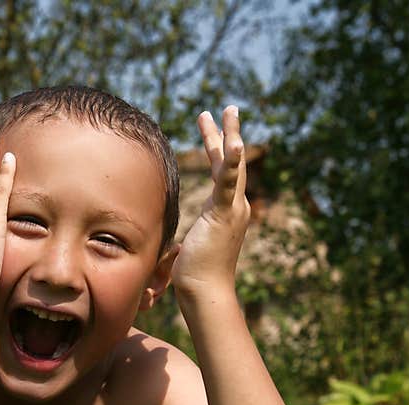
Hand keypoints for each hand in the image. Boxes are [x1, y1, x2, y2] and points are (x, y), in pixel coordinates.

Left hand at [171, 106, 250, 298]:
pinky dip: (231, 162)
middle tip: (226, 108)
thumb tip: (173, 238)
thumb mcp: (189, 246)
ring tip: (228, 109)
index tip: (214, 132)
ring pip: (232, 164)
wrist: (205, 291)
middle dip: (227, 133)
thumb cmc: (195, 277)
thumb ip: (185, 235)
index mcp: (225, 212)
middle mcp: (235, 207)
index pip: (222, 174)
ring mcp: (233, 209)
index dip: (219, 151)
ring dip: (230, 134)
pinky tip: (234, 141)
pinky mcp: (224, 214)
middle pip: (232, 162)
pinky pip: (228, 182)